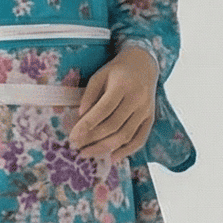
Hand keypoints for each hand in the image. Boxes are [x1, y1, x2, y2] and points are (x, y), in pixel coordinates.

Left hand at [67, 45, 157, 160]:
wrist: (144, 64)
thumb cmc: (117, 71)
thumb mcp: (100, 75)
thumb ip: (89, 94)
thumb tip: (80, 116)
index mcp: (122, 86)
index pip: (103, 110)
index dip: (87, 125)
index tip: (73, 136)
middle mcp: (137, 99)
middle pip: (113, 126)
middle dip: (92, 139)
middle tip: (76, 147)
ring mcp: (145, 110)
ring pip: (125, 135)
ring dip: (105, 148)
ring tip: (88, 153)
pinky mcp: (150, 118)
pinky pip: (140, 139)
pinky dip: (127, 151)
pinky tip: (112, 158)